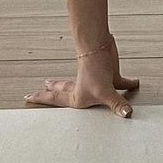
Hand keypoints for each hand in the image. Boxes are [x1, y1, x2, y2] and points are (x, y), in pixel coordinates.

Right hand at [24, 36, 138, 117]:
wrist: (100, 46)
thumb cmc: (96, 70)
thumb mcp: (105, 92)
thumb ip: (117, 105)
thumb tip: (127, 115)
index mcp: (77, 97)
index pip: (55, 101)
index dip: (42, 100)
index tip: (27, 97)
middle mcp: (84, 90)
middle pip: (65, 93)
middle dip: (53, 93)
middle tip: (41, 90)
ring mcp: (96, 82)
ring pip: (87, 88)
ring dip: (86, 90)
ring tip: (80, 89)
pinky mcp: (108, 74)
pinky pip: (118, 83)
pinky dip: (127, 83)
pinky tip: (135, 83)